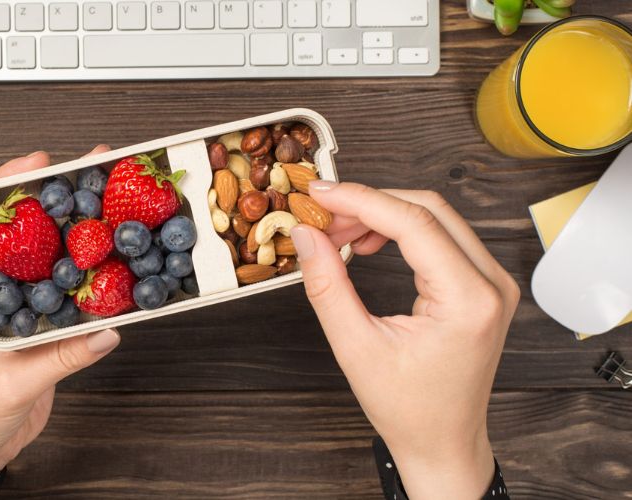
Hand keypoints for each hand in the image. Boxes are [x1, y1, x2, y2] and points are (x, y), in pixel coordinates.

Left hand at [0, 147, 120, 474]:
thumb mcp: (8, 385)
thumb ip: (58, 359)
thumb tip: (104, 331)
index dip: (4, 186)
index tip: (37, 163)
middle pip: (18, 228)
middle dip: (51, 196)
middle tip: (89, 168)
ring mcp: (13, 304)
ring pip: (44, 252)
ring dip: (73, 228)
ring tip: (107, 201)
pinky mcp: (35, 323)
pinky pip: (63, 287)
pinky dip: (86, 271)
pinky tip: (111, 260)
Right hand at [290, 182, 518, 499]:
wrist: (442, 441)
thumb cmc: (408, 408)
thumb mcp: (355, 347)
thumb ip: (327, 286)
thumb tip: (306, 236)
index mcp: (468, 300)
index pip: (413, 222)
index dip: (361, 200)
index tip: (320, 194)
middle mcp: (490, 284)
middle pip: (428, 209)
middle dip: (369, 204)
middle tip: (323, 216)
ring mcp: (492, 282)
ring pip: (435, 217)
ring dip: (384, 215)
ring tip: (339, 234)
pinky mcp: (483, 285)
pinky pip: (442, 237)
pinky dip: (401, 231)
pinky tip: (369, 244)